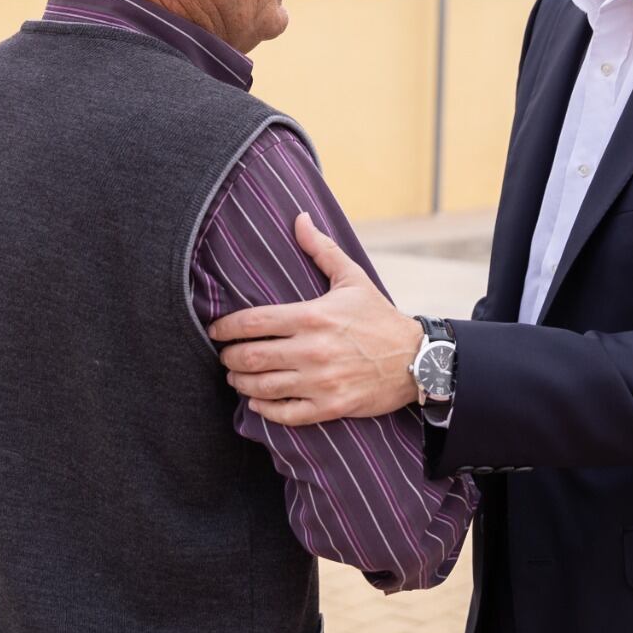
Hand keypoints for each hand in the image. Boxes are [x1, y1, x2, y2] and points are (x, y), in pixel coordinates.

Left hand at [210, 213, 422, 426]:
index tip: (215, 330)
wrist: (417, 359)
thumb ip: (321, 249)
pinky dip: (264, 409)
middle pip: (251, 357)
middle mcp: (312, 350)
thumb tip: (299, 218)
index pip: (253, 322)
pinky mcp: (330, 407)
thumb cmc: (380, 317)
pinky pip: (285, 414)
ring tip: (236, 378)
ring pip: (262, 387)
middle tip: (224, 356)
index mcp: (312, 317)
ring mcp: (320, 382)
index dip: (225, 327)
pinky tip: (256, 402)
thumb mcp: (352, 278)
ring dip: (241, 383)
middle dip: (229, 358)